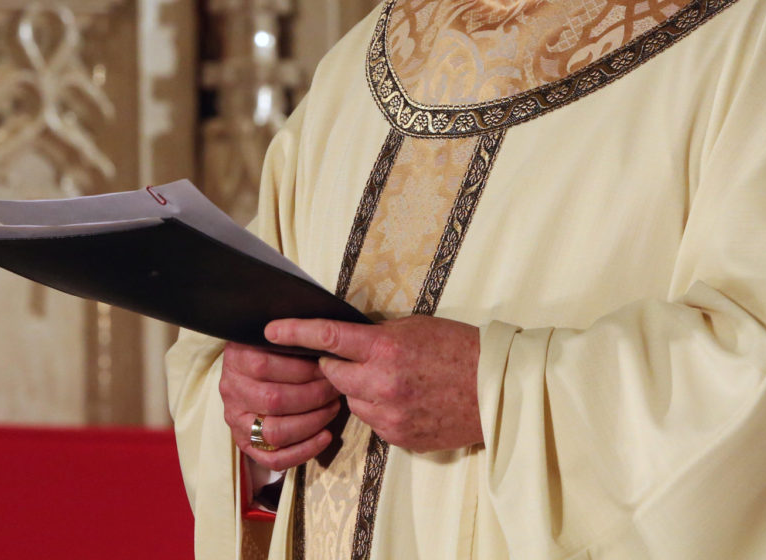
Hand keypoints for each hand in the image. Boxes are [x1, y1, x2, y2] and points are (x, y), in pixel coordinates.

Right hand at [219, 342, 340, 467]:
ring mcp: (236, 420)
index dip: (302, 369)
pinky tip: (325, 436)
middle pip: (274, 400)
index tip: (327, 366)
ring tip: (332, 408)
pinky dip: (304, 450)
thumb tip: (321, 343)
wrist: (244, 373)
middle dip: (313, 396)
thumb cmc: (269, 350)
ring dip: (312, 422)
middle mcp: (232, 390)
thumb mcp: (273, 337)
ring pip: (275, 432)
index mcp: (236, 358)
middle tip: (334, 388)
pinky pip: (274, 458)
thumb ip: (290, 339)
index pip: (265, 366)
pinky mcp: (244, 444)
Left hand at [265, 315, 482, 452]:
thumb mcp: (414, 327)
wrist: (493, 388)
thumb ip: (376, 336)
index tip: (271, 329)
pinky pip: (372, 421)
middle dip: (334, 365)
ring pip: (351, 400)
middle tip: (352, 357)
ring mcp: (389, 414)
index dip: (295, 332)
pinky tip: (403, 399)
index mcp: (384, 348)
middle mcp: (381, 383)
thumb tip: (347, 340)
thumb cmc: (457, 348)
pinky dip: (378, 409)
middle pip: (332, 374)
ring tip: (389, 379)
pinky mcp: (398, 437)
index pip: (327, 338)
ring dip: (358, 389)